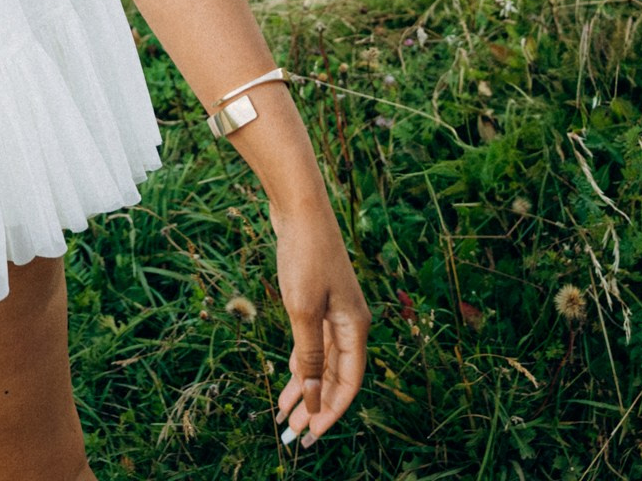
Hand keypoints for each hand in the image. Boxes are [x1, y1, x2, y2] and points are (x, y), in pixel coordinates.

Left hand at [271, 199, 369, 448]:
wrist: (299, 206)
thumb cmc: (304, 256)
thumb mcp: (303, 311)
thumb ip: (310, 357)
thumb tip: (314, 399)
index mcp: (356, 327)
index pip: (349, 383)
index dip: (331, 411)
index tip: (311, 435)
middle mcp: (351, 322)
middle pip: (336, 376)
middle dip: (316, 406)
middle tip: (294, 434)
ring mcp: (335, 310)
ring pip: (323, 361)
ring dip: (306, 388)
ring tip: (285, 415)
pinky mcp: (319, 300)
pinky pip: (313, 343)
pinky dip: (302, 363)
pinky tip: (289, 379)